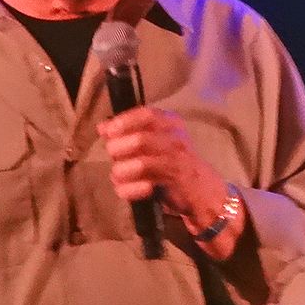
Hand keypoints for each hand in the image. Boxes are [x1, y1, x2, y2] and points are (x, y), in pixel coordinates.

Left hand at [97, 106, 225, 216]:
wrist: (202, 189)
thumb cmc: (172, 160)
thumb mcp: (152, 140)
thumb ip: (128, 132)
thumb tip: (102, 126)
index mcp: (171, 123)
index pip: (146, 114)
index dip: (124, 121)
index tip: (108, 131)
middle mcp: (176, 139)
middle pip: (139, 140)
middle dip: (118, 149)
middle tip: (115, 157)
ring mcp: (178, 162)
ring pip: (141, 164)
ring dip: (121, 171)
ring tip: (118, 175)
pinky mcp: (175, 184)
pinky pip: (143, 187)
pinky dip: (129, 190)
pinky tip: (126, 189)